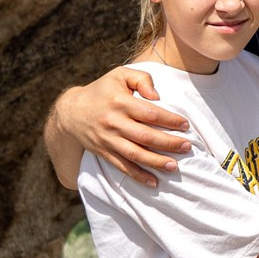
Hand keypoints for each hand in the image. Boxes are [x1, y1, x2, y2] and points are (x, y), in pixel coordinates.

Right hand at [64, 67, 192, 187]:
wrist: (71, 112)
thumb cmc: (102, 91)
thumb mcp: (120, 75)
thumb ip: (141, 79)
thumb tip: (157, 97)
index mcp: (119, 102)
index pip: (150, 113)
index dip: (169, 120)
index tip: (185, 125)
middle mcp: (113, 122)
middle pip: (145, 136)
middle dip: (168, 143)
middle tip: (187, 147)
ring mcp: (108, 139)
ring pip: (134, 154)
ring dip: (156, 162)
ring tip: (174, 166)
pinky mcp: (104, 152)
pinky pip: (122, 166)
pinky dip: (138, 176)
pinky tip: (153, 182)